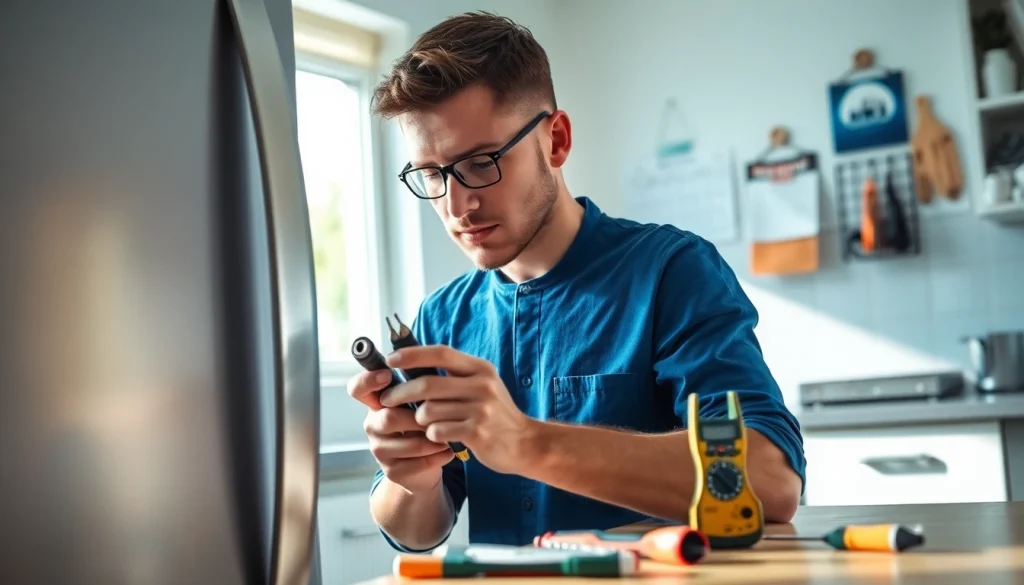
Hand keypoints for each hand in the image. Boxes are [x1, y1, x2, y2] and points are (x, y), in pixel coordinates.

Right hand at [347, 369, 454, 493]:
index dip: (368, 380)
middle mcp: (373, 424)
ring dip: (431, 439)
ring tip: (449, 436)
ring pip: (404, 443)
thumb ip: (419, 384)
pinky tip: (448, 451)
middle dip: (418, 418)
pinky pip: (414, 464)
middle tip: (440, 418)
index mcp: (378, 403)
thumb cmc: (425, 424)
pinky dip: (436, 457)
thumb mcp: (421, 401)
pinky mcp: (392, 471)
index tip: (388, 375)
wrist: (427, 464)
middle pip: (388, 417)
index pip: (358, 388)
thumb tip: (432, 361)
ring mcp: (379, 449)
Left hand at [380, 345, 535, 474]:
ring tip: (427, 423)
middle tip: (387, 399)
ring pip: (429, 410)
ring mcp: (481, 409)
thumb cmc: (496, 414)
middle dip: (401, 392)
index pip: (440, 352)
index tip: (390, 360)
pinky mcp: (477, 432)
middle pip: (428, 384)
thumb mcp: (483, 385)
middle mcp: (482, 385)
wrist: (525, 443)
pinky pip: (438, 431)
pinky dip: (432, 435)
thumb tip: (414, 362)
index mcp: (480, 369)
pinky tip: (440, 437)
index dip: (412, 354)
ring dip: (420, 419)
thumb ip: (456, 374)